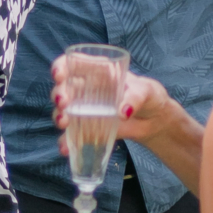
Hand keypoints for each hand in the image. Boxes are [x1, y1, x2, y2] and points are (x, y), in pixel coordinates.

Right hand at [50, 66, 173, 149]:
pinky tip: (66, 148)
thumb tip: (122, 112)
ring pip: (63, 110)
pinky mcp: (88, 128)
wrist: (154, 121)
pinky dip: (66, 141)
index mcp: (98, 72)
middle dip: (58, 94)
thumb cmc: (149, 96)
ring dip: (58, 116)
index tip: (59, 76)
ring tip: (64, 123)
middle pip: (63, 88)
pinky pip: (72, 134)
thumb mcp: (146, 91)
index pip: (73, 63)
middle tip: (64, 103)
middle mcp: (86, 89)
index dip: (61, 67)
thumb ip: (135, 98)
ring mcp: (85, 109)